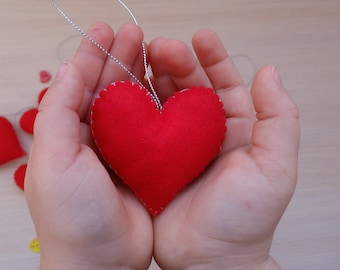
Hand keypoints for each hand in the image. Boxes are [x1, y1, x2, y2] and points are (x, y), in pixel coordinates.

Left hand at [25, 23, 152, 269]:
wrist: (103, 261)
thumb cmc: (73, 217)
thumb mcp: (54, 161)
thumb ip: (59, 113)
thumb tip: (70, 69)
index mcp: (69, 133)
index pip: (80, 84)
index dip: (93, 55)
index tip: (107, 30)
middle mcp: (96, 137)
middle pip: (109, 88)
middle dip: (121, 58)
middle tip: (136, 32)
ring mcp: (124, 149)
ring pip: (134, 103)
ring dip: (142, 76)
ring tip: (155, 50)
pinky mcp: (147, 162)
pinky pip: (155, 126)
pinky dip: (161, 105)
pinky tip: (170, 88)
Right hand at [149, 31, 299, 268]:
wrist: (211, 260)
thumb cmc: (246, 219)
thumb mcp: (275, 167)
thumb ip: (278, 118)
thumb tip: (269, 72)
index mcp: (236, 130)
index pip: (224, 84)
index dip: (213, 58)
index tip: (200, 37)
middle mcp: (205, 134)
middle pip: (190, 89)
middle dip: (178, 63)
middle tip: (162, 46)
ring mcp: (176, 147)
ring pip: (165, 104)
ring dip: (155, 80)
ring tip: (143, 61)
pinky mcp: (153, 162)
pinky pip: (143, 130)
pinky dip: (136, 111)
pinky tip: (128, 94)